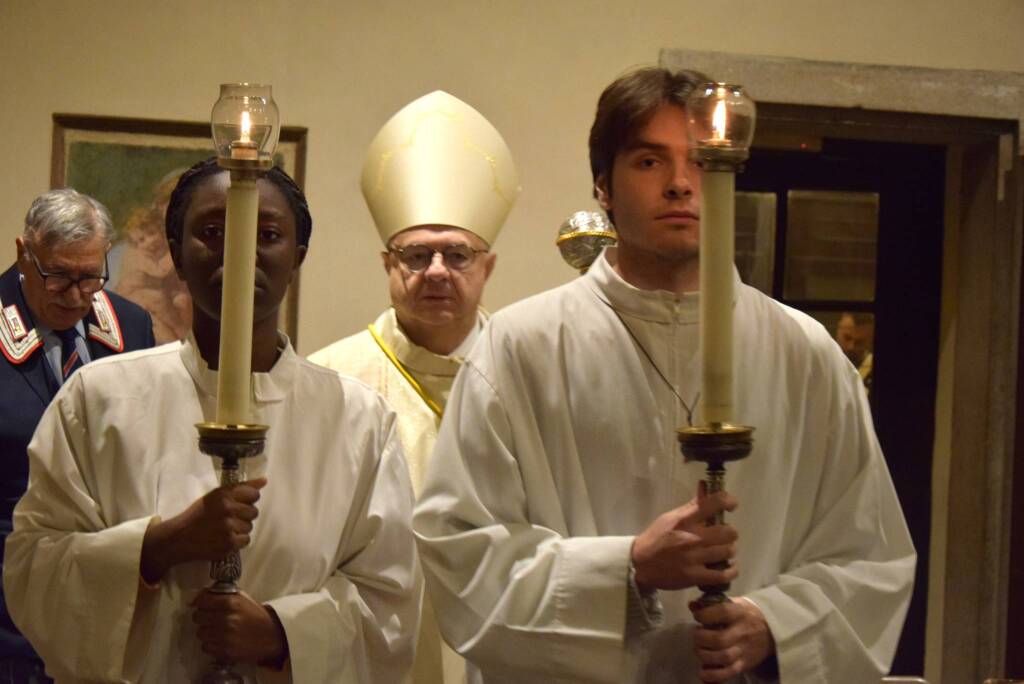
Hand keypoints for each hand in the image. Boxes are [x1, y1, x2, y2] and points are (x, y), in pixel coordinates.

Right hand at [140, 477, 266, 582]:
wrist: (179, 538)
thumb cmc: (198, 515)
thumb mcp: (215, 495)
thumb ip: (241, 487)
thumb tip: (264, 481)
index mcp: (224, 494)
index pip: (254, 494)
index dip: (249, 500)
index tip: (240, 504)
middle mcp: (228, 509)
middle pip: (254, 512)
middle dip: (244, 516)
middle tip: (228, 519)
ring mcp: (229, 527)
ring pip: (249, 527)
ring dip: (240, 529)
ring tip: (224, 530)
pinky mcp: (229, 543)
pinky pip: (246, 540)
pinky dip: (237, 542)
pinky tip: (225, 539)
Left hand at [192, 589, 288, 665]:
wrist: (272, 635)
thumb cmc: (254, 614)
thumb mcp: (241, 598)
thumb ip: (219, 595)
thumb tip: (193, 598)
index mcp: (231, 603)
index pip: (201, 601)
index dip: (201, 603)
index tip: (204, 605)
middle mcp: (227, 619)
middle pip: (198, 617)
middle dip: (203, 617)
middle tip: (212, 619)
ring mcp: (226, 637)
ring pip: (200, 633)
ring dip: (207, 632)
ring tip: (218, 631)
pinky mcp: (226, 651)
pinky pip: (206, 647)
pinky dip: (211, 644)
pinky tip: (221, 641)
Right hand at [630, 487, 737, 590]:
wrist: (640, 564)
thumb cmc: (656, 538)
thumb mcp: (670, 517)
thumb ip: (691, 505)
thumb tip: (705, 486)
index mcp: (684, 520)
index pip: (713, 503)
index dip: (728, 501)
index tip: (731, 505)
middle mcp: (692, 537)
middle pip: (729, 532)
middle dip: (729, 533)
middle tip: (722, 536)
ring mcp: (694, 558)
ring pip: (728, 552)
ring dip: (728, 551)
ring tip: (722, 551)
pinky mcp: (695, 576)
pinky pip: (724, 575)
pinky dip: (731, 571)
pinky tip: (728, 567)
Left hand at [690, 597, 774, 682]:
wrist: (772, 629)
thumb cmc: (746, 614)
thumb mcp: (733, 603)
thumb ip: (712, 604)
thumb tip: (692, 605)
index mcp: (739, 613)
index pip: (721, 612)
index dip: (704, 615)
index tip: (697, 616)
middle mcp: (742, 632)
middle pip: (719, 639)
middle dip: (701, 639)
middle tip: (697, 636)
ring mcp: (744, 650)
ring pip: (723, 658)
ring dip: (704, 656)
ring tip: (700, 650)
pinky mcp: (745, 664)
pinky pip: (729, 673)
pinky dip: (713, 676)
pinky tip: (703, 673)